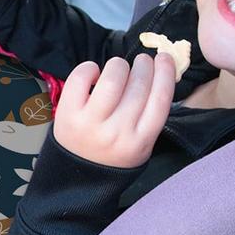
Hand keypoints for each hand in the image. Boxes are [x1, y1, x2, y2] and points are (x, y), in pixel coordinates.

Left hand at [53, 54, 175, 167]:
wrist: (78, 176)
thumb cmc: (115, 154)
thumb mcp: (142, 143)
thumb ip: (152, 113)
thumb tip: (161, 70)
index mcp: (140, 141)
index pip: (160, 99)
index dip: (166, 73)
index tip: (165, 58)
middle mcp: (117, 133)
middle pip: (139, 86)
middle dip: (144, 66)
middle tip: (142, 62)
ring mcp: (91, 124)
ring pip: (113, 79)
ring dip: (119, 65)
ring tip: (119, 67)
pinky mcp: (68, 114)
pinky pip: (81, 78)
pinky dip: (90, 68)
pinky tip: (95, 74)